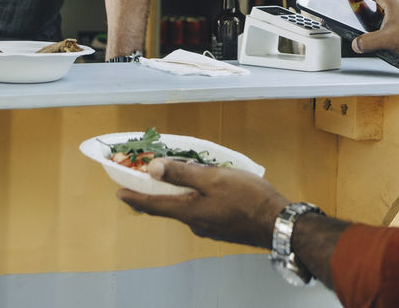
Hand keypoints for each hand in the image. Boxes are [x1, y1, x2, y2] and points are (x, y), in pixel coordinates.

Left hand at [117, 159, 289, 248]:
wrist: (278, 223)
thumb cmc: (247, 198)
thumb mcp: (213, 179)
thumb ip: (182, 174)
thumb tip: (152, 170)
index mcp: (188, 212)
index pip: (153, 206)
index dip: (135, 198)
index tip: (119, 194)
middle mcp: (195, 224)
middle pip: (169, 206)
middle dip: (157, 192)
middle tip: (147, 178)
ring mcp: (209, 228)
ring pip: (187, 207)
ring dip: (180, 192)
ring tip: (183, 173)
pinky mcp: (222, 227)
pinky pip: (201, 210)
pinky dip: (196, 197)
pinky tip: (207, 186)